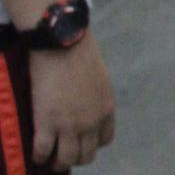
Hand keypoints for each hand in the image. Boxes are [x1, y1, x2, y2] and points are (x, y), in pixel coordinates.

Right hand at [29, 33, 115, 168]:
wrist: (63, 44)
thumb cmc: (78, 55)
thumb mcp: (97, 79)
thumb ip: (93, 98)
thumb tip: (83, 106)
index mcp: (106, 109)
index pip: (104, 140)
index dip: (90, 143)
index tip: (80, 141)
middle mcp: (92, 121)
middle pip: (86, 155)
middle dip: (74, 156)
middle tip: (61, 153)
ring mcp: (71, 125)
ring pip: (66, 159)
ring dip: (57, 162)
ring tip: (48, 158)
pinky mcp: (48, 123)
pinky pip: (43, 152)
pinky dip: (39, 155)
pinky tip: (36, 151)